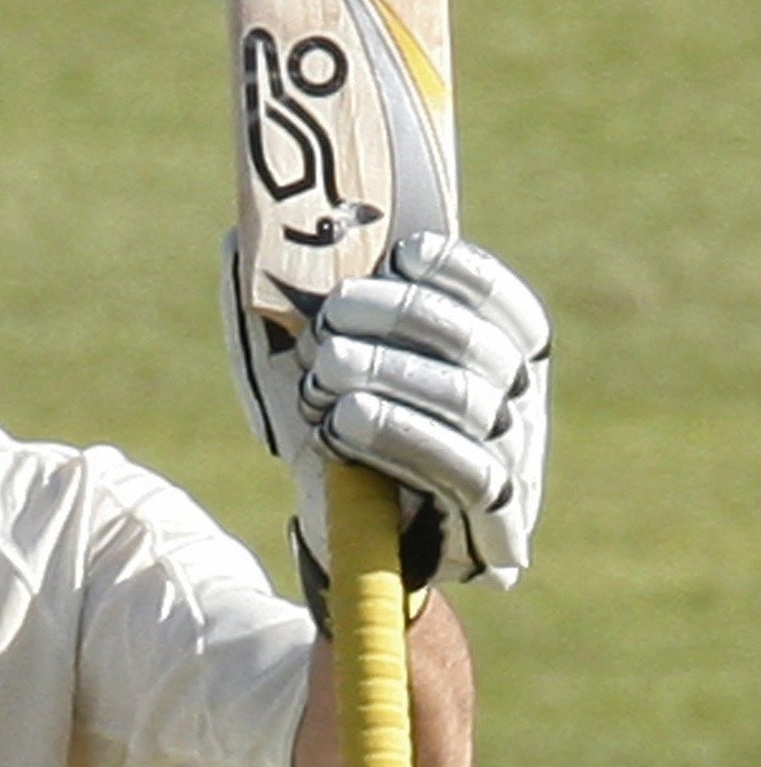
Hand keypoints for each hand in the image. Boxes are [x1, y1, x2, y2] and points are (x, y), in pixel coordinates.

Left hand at [225, 230, 551, 589]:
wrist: (337, 531)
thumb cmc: (329, 424)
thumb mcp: (309, 355)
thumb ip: (292, 297)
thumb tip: (244, 235)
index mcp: (499, 362)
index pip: (506, 305)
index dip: (460, 273)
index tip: (401, 251)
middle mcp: (522, 410)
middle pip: (481, 347)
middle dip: (400, 318)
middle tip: (330, 315)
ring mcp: (517, 469)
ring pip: (471, 403)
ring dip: (389, 376)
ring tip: (324, 372)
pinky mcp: (495, 529)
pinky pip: (466, 473)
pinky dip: (399, 437)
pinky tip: (341, 423)